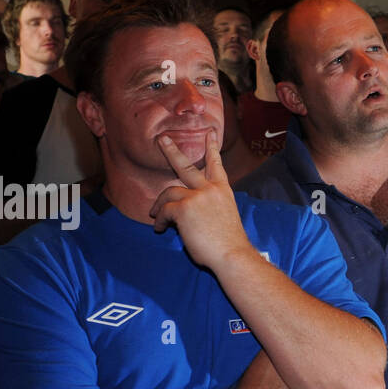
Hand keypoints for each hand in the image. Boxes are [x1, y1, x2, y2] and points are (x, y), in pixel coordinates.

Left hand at [149, 131, 249, 271]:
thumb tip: (188, 211)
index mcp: (222, 190)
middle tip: (162, 140)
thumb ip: (208, 207)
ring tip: (155, 215)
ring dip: (159, 204)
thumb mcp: (223, 217)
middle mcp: (210, 189)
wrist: (232, 255)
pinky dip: (160, 220)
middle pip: (186, 165)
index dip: (212, 148)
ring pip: (168, 192)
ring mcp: (197, 196)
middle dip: (171, 150)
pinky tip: (160, 229)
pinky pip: (164, 210)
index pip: (216, 164)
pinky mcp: (184, 208)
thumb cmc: (228, 244)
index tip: (210, 133)